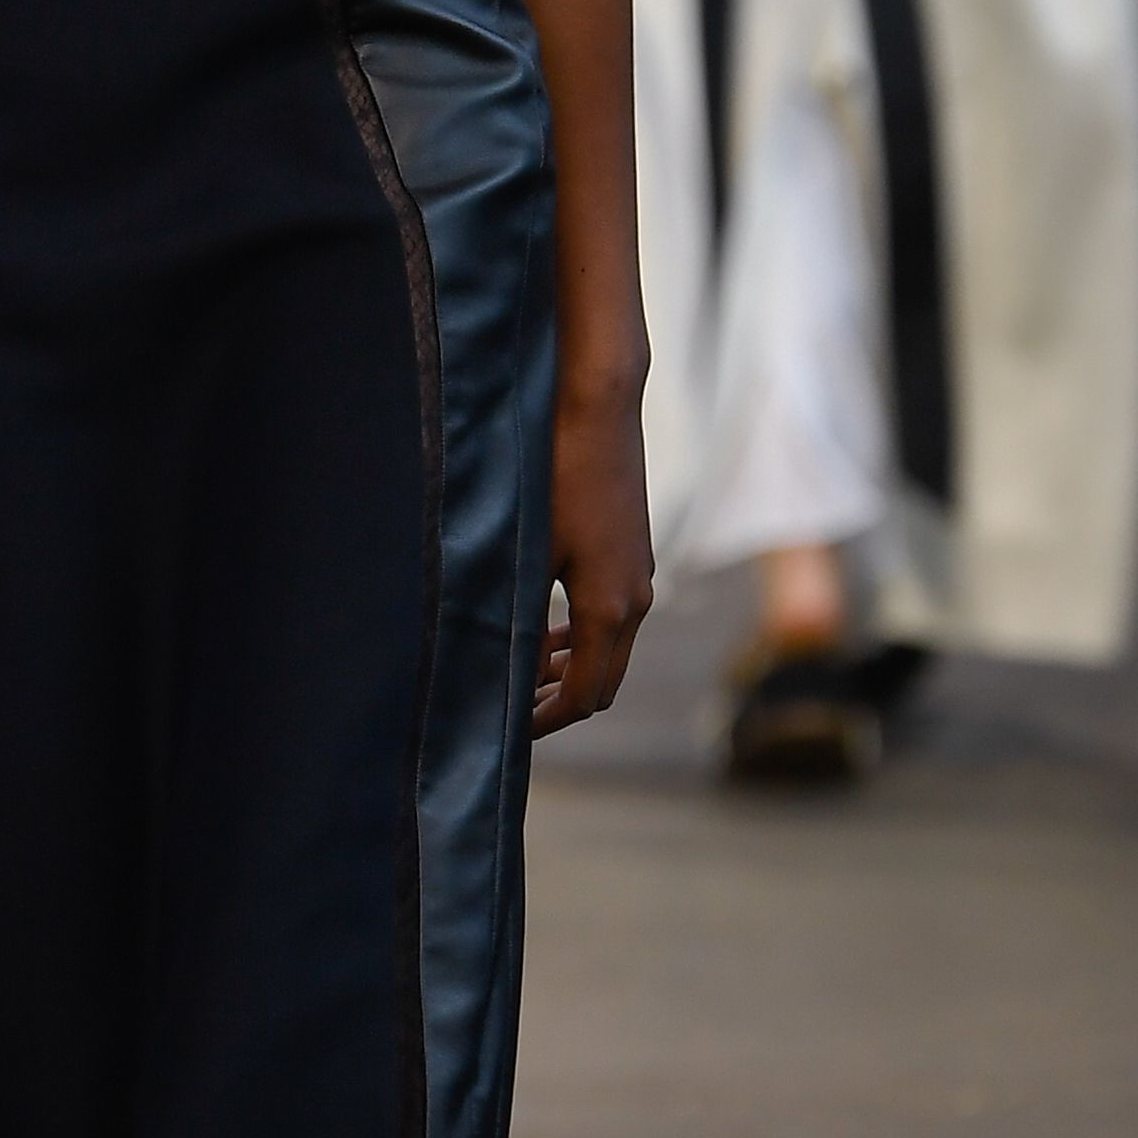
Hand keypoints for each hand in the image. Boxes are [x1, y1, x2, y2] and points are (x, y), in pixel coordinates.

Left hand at [531, 380, 652, 734]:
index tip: (504, 733)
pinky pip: (613, 618)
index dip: (543, 723)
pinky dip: (582, 637)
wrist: (597, 404)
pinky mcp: (633, 553)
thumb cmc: (553, 472)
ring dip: (569, 669)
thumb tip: (498, 669)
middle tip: (507, 709)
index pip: (583, 697)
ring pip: (610, 650)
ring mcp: (639, 576)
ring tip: (518, 669)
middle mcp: (635, 600)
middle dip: (557, 703)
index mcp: (610, 609)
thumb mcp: (525, 551)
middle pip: (603, 683)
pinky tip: (543, 626)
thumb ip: (516, 615)